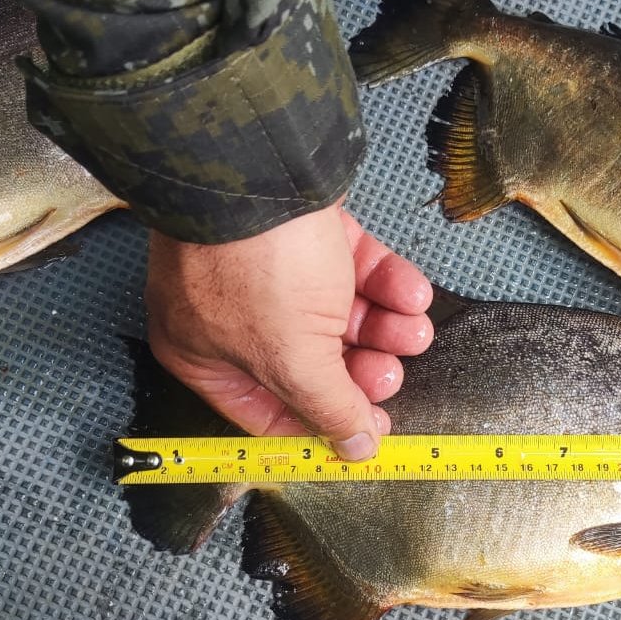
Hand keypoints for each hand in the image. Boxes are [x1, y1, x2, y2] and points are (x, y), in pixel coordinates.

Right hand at [145, 201, 432, 460]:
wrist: (260, 169)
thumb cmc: (254, 267)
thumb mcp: (292, 358)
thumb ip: (328, 409)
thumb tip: (355, 450)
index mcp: (206, 357)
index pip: (270, 411)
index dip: (324, 424)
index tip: (370, 430)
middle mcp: (233, 317)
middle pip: (311, 364)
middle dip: (361, 370)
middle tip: (390, 373)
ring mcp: (269, 271)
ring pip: (339, 317)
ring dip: (386, 329)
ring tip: (414, 330)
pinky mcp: (307, 234)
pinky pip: (354, 271)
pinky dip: (388, 285)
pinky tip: (412, 294)